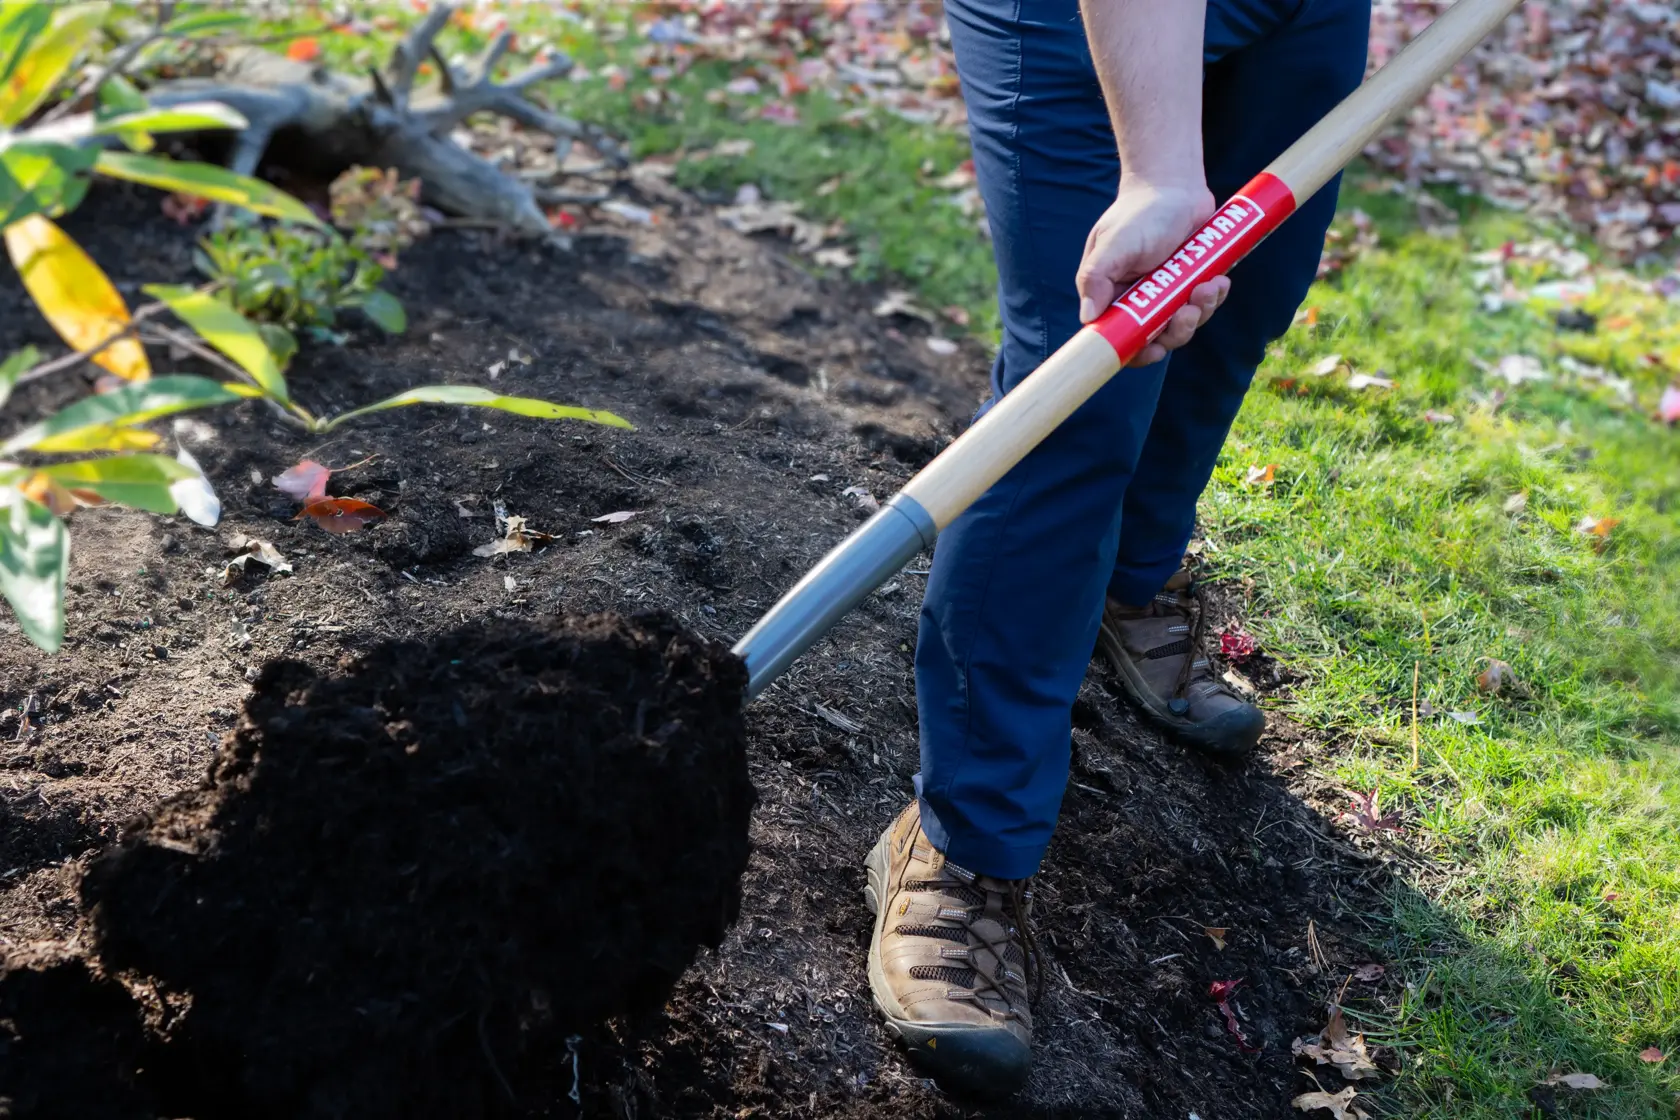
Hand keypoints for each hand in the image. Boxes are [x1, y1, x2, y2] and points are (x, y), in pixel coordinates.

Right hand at [1076, 176, 1231, 366]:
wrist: (1174, 185)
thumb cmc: (1138, 212)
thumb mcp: (1113, 243)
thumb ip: (1095, 278)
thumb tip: (1088, 318)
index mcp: (1111, 296)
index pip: (1119, 338)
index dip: (1136, 352)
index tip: (1155, 349)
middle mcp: (1138, 300)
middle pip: (1157, 339)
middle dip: (1177, 331)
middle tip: (1188, 312)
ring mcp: (1167, 293)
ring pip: (1185, 323)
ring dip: (1201, 312)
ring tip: (1209, 286)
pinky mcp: (1192, 283)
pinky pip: (1205, 304)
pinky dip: (1214, 297)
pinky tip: (1219, 281)